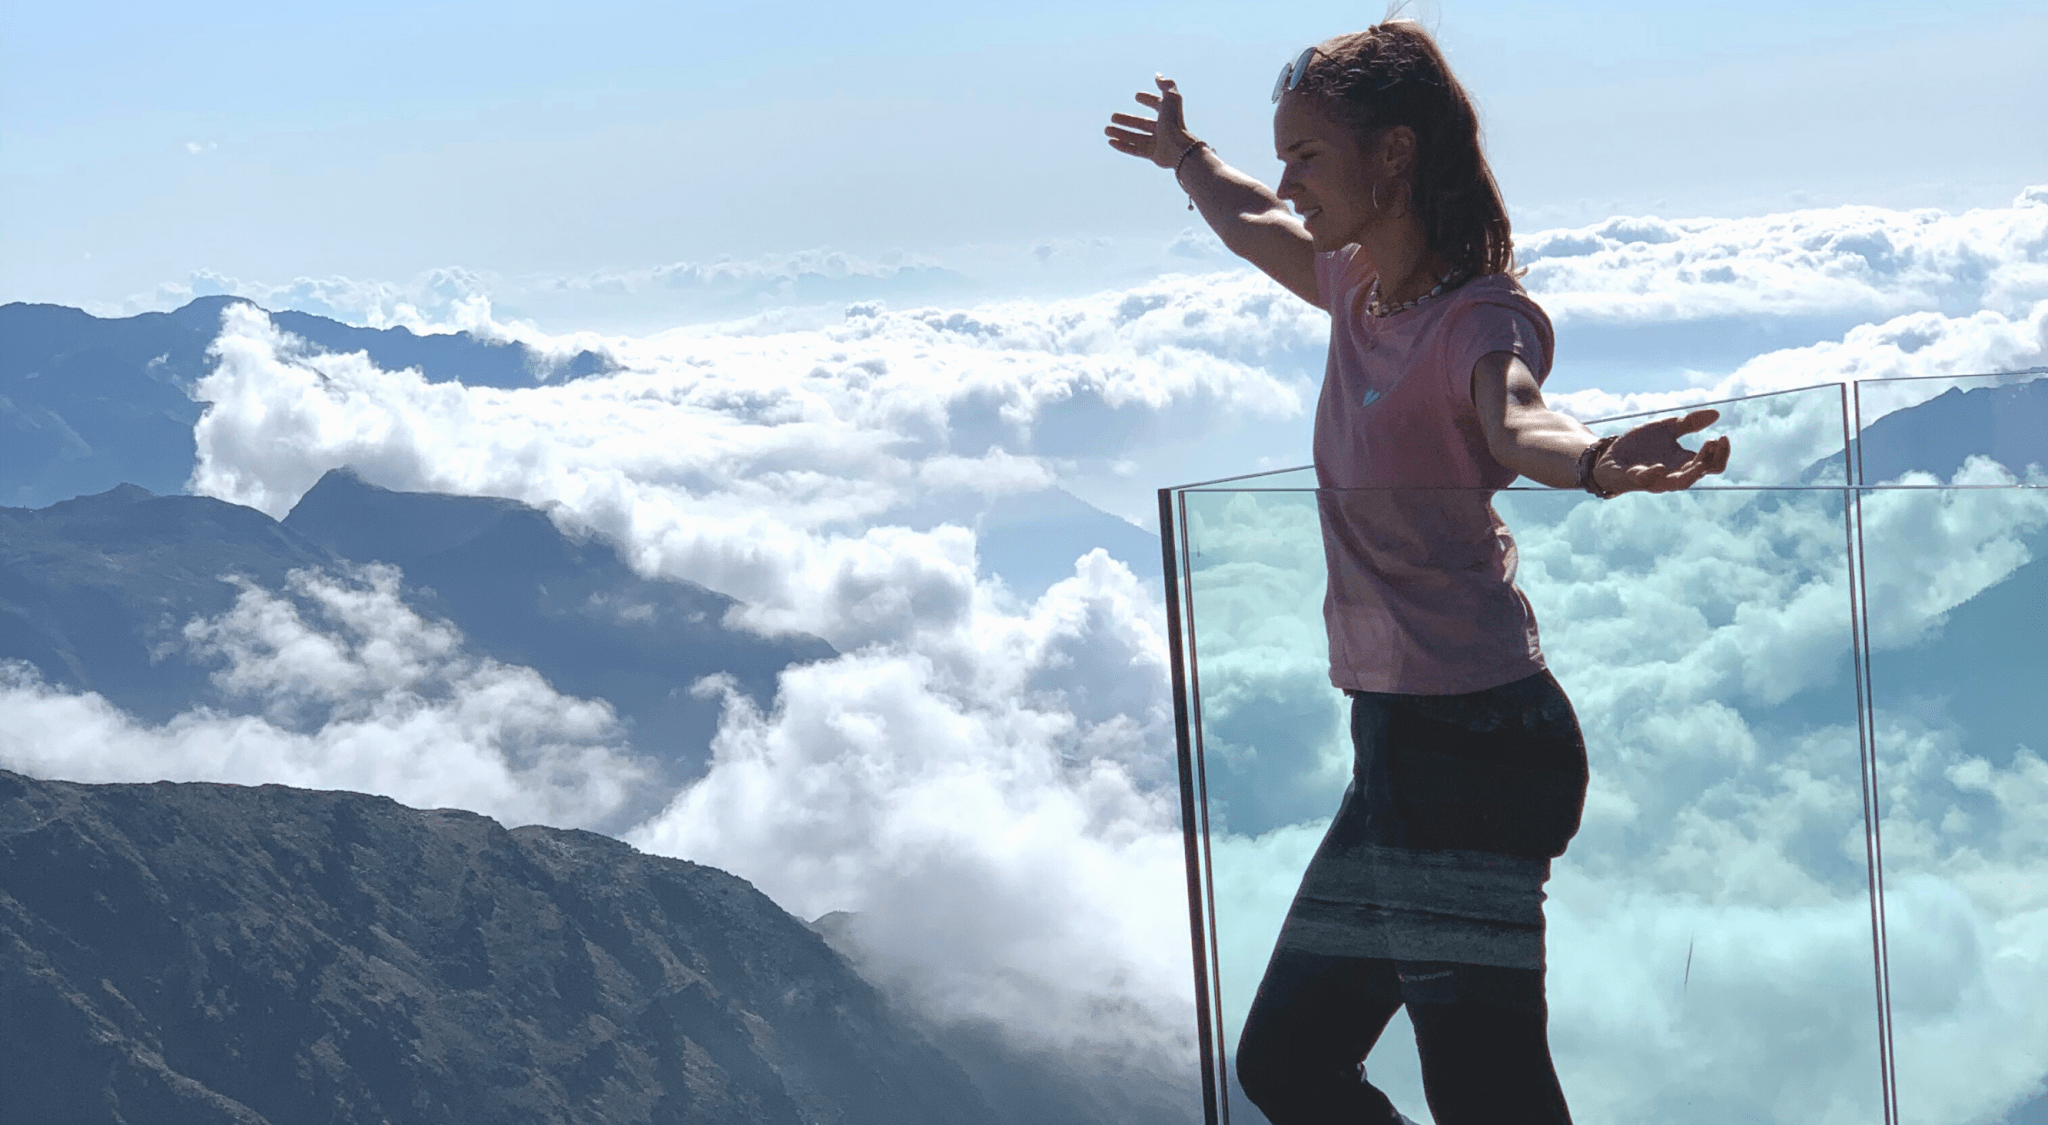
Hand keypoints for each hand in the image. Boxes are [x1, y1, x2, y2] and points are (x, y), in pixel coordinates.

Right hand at [1105, 74, 1198, 168]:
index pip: (1157, 105)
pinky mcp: (1153, 155)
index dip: (1148, 99)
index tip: (1137, 96)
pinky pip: (1135, 149)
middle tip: (1113, 116)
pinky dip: (1123, 145)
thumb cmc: (1175, 123)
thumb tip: (1158, 75)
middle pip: (1141, 123)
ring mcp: (1158, 143)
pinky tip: (1111, 141)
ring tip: (1106, 130)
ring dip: (1120, 133)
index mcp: (1168, 115)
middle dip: (1127, 120)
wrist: (1178, 148)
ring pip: (1135, 137)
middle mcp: (1163, 129)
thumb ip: (1166, 85)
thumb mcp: (1172, 99)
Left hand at [1594, 409, 1731, 494]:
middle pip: (1699, 474)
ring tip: (1700, 463)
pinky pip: (1646, 481)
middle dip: (1709, 459)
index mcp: (1684, 462)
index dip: (1722, 454)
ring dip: (1690, 474)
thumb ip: (1689, 423)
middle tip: (1712, 442)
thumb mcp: (1666, 428)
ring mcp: (1655, 478)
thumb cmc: (1641, 445)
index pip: (1712, 465)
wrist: (1609, 453)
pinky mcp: (1634, 478)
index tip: (1722, 436)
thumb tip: (1716, 413)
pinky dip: (1654, 475)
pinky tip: (1661, 467)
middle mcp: (1673, 473)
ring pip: (1678, 483)